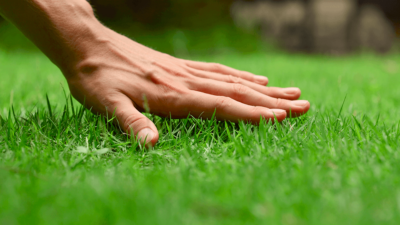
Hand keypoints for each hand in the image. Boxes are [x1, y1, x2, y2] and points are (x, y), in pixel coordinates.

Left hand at [66, 27, 309, 145]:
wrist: (88, 44)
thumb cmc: (96, 78)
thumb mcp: (105, 104)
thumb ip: (131, 123)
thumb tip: (151, 145)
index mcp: (172, 95)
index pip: (221, 106)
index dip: (252, 114)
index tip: (282, 119)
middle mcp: (186, 81)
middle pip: (237, 92)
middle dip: (272, 103)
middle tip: (304, 107)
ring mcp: (186, 71)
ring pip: (233, 80)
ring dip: (264, 89)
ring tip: (292, 93)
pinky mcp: (181, 66)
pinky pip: (218, 70)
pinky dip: (241, 76)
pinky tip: (255, 80)